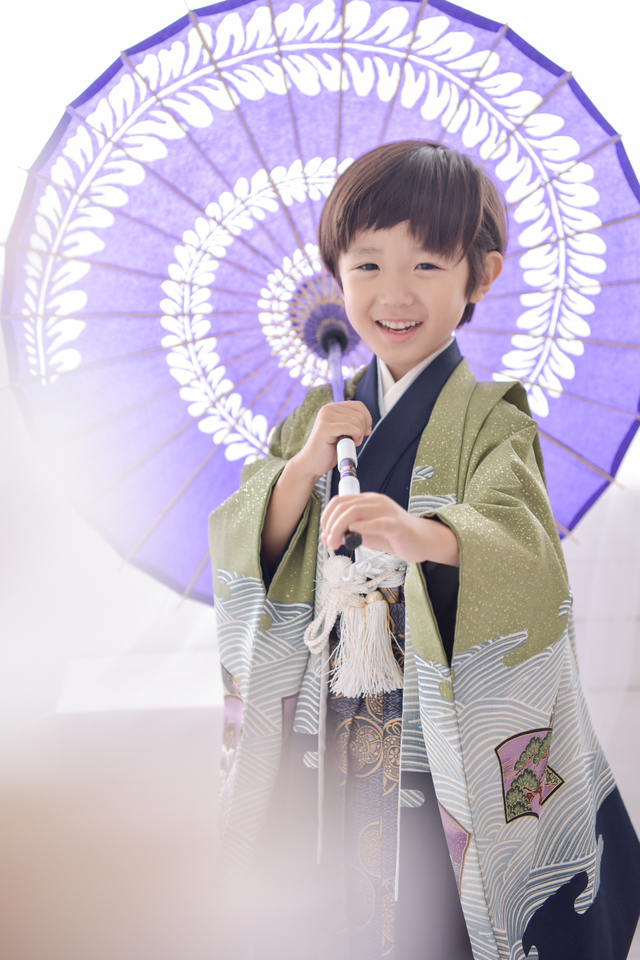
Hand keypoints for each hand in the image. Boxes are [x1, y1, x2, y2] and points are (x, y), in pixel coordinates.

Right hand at [291, 401, 371, 482]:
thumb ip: (352, 423)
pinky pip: (349, 427)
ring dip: (359, 435)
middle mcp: (327, 408)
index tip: (365, 433)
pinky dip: (355, 436)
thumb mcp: (343, 432)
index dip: (367, 419)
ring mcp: (325, 417)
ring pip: (356, 421)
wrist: (312, 464)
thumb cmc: (328, 450)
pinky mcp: (324, 428)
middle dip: (363, 430)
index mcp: (332, 408)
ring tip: (350, 444)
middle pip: (359, 414)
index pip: (358, 405)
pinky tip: (351, 444)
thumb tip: (368, 421)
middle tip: (355, 441)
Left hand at [321, 493, 459, 566]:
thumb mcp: (368, 534)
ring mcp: (386, 511)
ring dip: (340, 528)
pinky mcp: (396, 524)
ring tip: (337, 542)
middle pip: (344, 506)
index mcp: (368, 501)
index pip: (339, 501)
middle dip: (331, 525)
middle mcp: (376, 502)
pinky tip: (354, 535)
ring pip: (355, 511)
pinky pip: (376, 522)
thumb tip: (330, 537)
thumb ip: (350, 533)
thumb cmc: (396, 537)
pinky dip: (361, 527)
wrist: (423, 540)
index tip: (326, 533)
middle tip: (330, 542)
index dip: (327, 517)